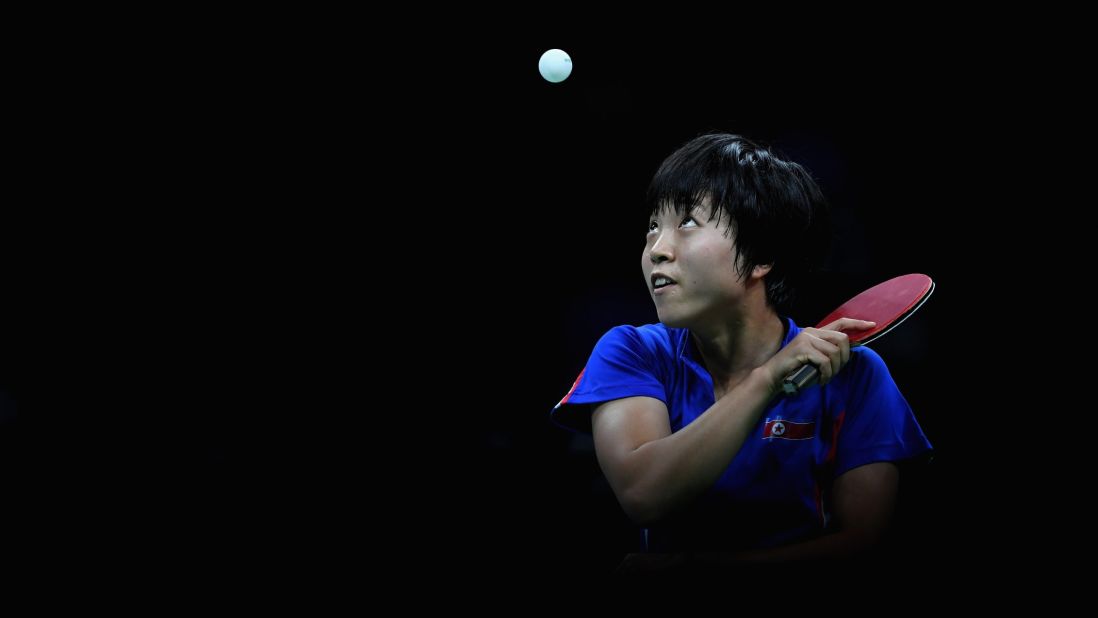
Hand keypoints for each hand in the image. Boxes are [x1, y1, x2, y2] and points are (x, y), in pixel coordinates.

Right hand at [760, 318, 875, 390]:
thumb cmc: (795, 370)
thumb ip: (828, 353)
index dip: (858, 323)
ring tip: (825, 377)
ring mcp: (807, 338)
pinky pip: (825, 361)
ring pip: (835, 352)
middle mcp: (812, 332)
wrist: (773, 376)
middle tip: (835, 371)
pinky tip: (821, 380)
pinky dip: (826, 374)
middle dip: (844, 357)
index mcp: (815, 332)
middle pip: (842, 339)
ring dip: (834, 369)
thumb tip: (848, 354)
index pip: (841, 322)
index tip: (872, 325)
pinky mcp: (803, 348)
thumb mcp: (814, 359)